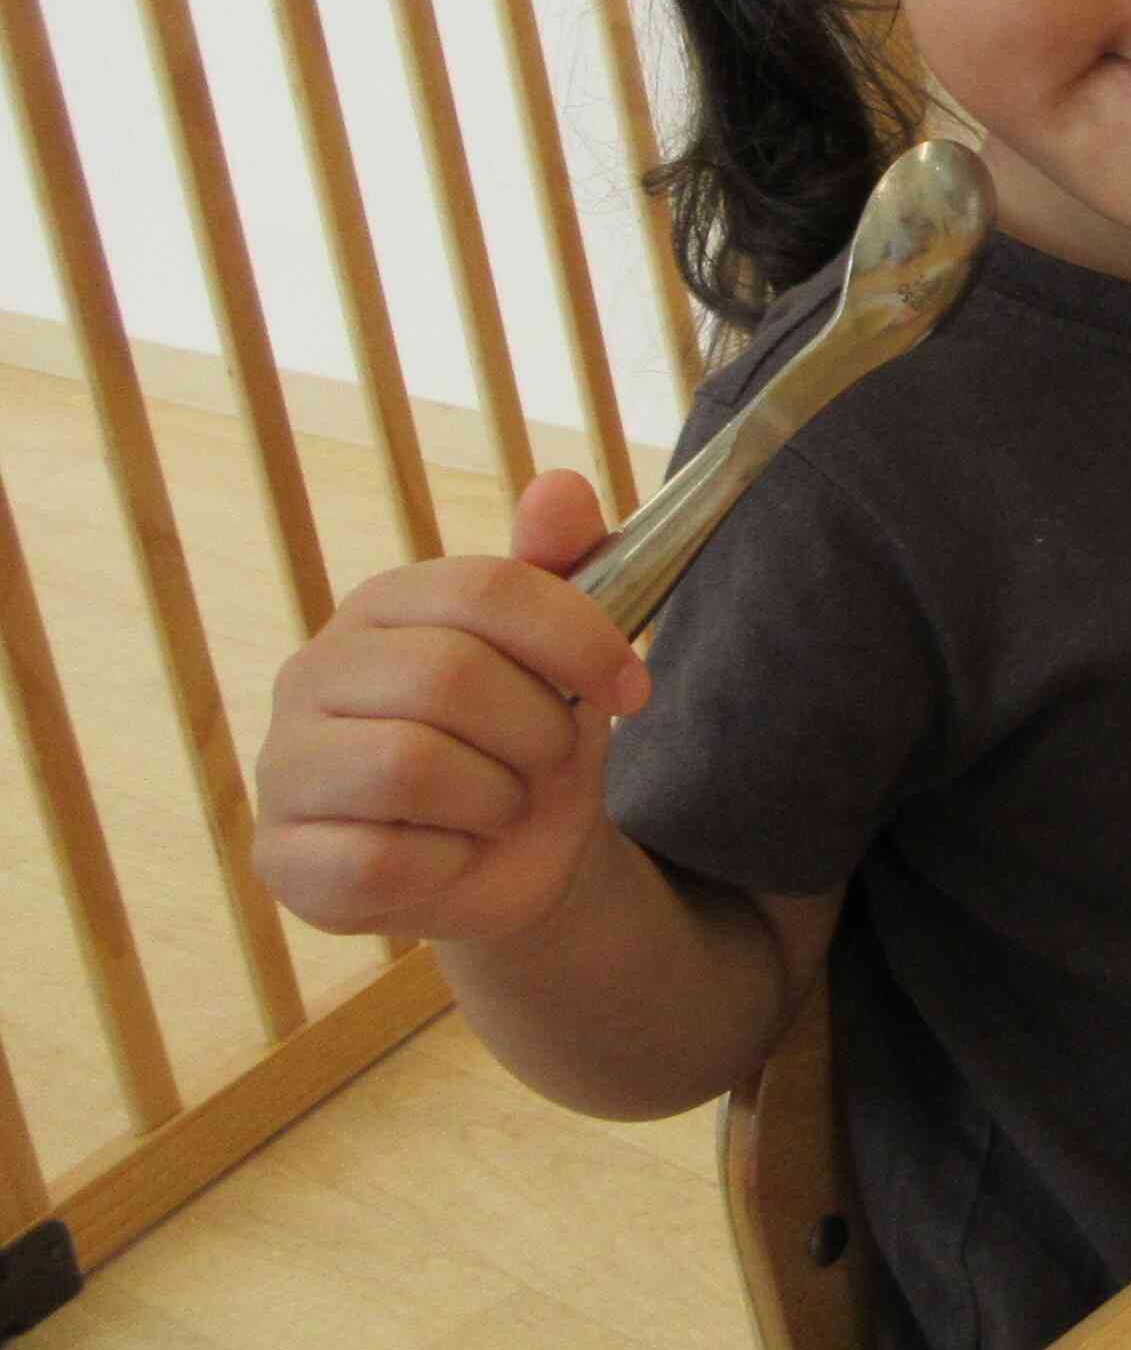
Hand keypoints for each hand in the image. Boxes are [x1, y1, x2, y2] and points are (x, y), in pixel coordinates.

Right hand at [253, 470, 648, 943]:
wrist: (512, 862)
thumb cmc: (527, 743)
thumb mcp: (565, 655)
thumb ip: (563, 568)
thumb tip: (562, 485)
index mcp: (383, 606)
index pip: (486, 589)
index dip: (579, 639)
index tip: (632, 688)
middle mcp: (313, 673)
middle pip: (450, 678)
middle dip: (535, 732)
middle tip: (545, 761)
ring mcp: (284, 765)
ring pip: (410, 768)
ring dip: (494, 799)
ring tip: (497, 806)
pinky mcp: (280, 856)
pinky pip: (378, 860)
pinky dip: (447, 865)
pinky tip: (450, 856)